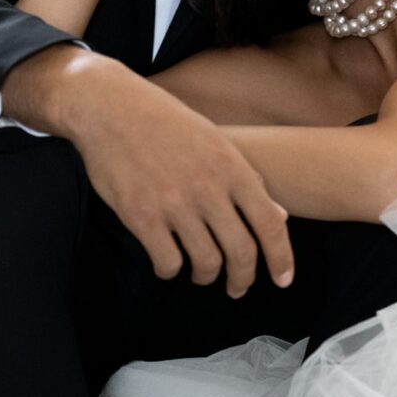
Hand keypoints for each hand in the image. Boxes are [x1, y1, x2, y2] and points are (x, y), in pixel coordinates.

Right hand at [59, 53, 294, 297]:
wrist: (111, 108)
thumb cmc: (167, 123)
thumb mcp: (216, 141)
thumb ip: (247, 179)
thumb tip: (280, 217)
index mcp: (231, 167)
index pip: (269, 224)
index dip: (281, 258)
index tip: (284, 280)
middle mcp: (207, 187)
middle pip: (241, 253)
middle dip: (243, 279)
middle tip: (238, 287)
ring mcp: (174, 203)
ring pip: (206, 263)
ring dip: (206, 276)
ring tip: (202, 273)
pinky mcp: (141, 216)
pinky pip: (168, 263)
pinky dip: (171, 270)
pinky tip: (168, 260)